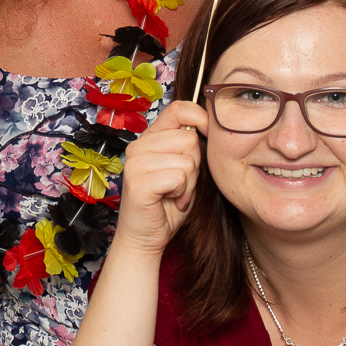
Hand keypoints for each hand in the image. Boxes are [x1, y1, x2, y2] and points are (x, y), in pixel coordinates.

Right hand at [116, 101, 206, 252]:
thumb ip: (190, 147)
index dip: (200, 118)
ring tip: (175, 194)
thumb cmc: (167, 204)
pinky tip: (170, 201)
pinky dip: (182, 193)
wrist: (146, 237)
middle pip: (189, 139)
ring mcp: (136, 163)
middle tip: (180, 184)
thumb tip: (210, 125)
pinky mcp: (138, 182)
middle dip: (195, 165)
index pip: (178, 108)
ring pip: (187, 160)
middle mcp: (138, 146)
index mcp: (149, 139)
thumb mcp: (183, 169)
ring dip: (189, 183)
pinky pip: (179, 177)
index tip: (208, 135)